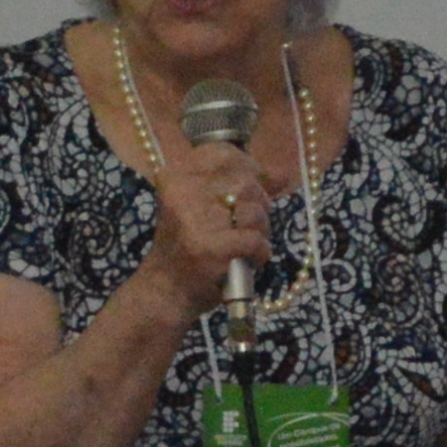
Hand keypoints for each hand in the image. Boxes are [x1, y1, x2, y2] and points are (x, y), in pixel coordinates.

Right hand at [135, 147, 277, 320]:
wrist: (164, 291)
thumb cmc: (187, 246)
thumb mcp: (204, 207)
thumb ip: (241, 186)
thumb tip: (283, 173)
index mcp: (177, 176)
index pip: (227, 154)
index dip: (248, 171)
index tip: (243, 196)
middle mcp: (182, 192)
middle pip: (247, 184)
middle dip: (257, 208)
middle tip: (243, 228)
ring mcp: (196, 220)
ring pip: (254, 212)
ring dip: (260, 232)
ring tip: (243, 246)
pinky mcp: (211, 248)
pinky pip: (256, 241)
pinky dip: (260, 253)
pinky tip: (247, 261)